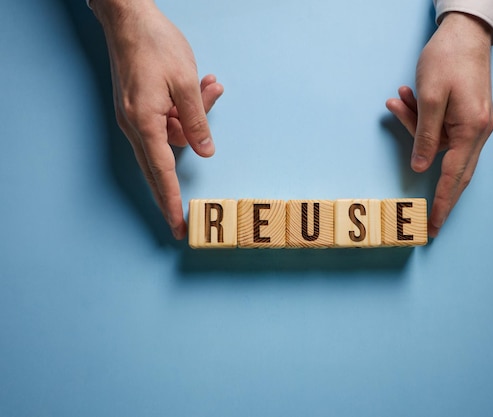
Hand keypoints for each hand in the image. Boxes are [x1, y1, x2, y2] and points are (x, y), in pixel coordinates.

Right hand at [92, 0, 222, 239]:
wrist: (128, 18)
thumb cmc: (155, 45)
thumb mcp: (185, 83)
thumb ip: (197, 120)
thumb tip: (205, 151)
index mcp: (145, 121)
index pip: (163, 171)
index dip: (171, 199)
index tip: (176, 223)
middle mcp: (135, 124)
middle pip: (158, 167)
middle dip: (173, 191)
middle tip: (181, 221)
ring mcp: (135, 117)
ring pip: (171, 135)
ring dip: (194, 118)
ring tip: (208, 85)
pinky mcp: (139, 107)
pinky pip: (167, 120)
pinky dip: (185, 109)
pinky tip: (201, 85)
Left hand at [386, 12, 492, 237]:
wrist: (464, 32)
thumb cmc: (448, 59)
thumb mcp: (430, 98)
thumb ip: (425, 136)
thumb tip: (420, 167)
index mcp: (471, 129)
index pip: (454, 176)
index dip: (443, 203)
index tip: (434, 226)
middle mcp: (478, 131)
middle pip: (456, 171)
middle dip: (439, 194)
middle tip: (428, 221)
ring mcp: (473, 124)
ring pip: (440, 144)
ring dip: (415, 127)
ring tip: (399, 101)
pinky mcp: (466, 115)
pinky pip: (440, 129)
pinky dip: (421, 119)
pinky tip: (405, 99)